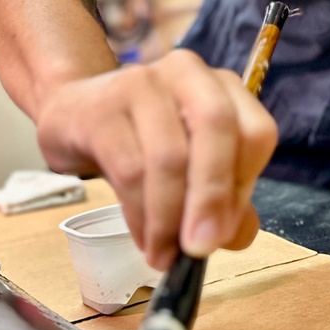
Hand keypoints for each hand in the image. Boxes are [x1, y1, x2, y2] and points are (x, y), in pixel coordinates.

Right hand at [35, 50, 278, 269]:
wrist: (73, 114)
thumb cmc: (144, 141)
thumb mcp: (192, 165)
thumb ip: (226, 199)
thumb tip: (238, 237)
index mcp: (224, 87)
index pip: (256, 132)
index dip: (245, 186)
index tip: (226, 230)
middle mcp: (188, 73)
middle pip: (216, 127)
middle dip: (212, 195)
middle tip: (201, 249)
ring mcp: (142, 83)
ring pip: (168, 156)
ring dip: (169, 219)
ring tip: (164, 256)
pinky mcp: (102, 109)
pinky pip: (129, 169)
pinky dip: (140, 215)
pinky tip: (144, 240)